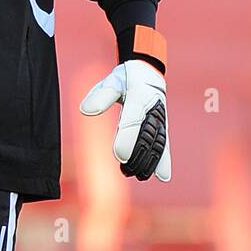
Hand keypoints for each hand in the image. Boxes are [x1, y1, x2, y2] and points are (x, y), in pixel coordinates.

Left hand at [79, 59, 170, 181]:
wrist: (149, 73)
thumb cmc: (126, 79)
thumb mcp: (111, 81)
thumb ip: (101, 96)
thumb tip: (85, 110)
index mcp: (139, 96)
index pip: (132, 121)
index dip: (127, 139)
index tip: (120, 156)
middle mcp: (152, 109)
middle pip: (146, 137)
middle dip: (137, 155)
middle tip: (125, 170)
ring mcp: (160, 119)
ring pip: (158, 143)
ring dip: (149, 162)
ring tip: (138, 175)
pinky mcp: (163, 127)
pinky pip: (165, 144)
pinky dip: (164, 160)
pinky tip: (163, 177)